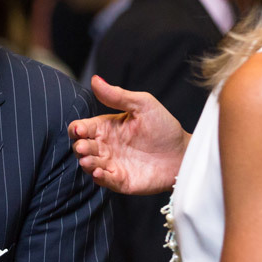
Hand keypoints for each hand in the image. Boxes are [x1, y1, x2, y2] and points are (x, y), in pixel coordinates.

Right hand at [67, 76, 190, 194]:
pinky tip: (99, 172)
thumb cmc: (164, 127)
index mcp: (107, 127)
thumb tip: (95, 80)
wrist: (184, 153)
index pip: (83, 128)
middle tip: (83, 146)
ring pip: (90, 164)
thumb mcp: (143, 105)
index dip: (77, 129)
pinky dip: (99, 177)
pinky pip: (105, 181)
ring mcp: (112, 164)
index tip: (80, 129)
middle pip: (82, 147)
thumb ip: (118, 95)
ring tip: (88, 160)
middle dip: (80, 147)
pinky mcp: (121, 180)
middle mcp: (106, 146)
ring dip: (87, 163)